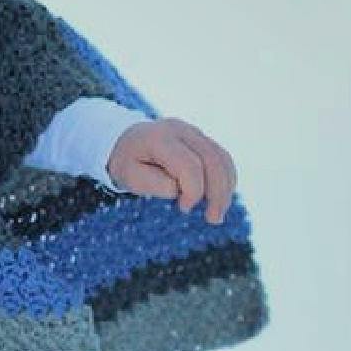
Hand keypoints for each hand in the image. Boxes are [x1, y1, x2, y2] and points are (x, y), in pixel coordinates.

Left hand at [107, 117, 237, 224]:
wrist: (125, 141)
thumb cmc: (127, 162)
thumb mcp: (129, 177)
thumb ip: (154, 184)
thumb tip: (180, 190)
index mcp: (160, 138)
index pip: (189, 166)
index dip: (193, 191)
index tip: (183, 208)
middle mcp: (180, 130)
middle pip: (212, 160)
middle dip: (217, 193)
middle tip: (213, 219)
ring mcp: (193, 132)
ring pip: (221, 158)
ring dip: (226, 188)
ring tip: (218, 213)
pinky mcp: (201, 139)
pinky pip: (221, 157)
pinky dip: (226, 178)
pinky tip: (221, 197)